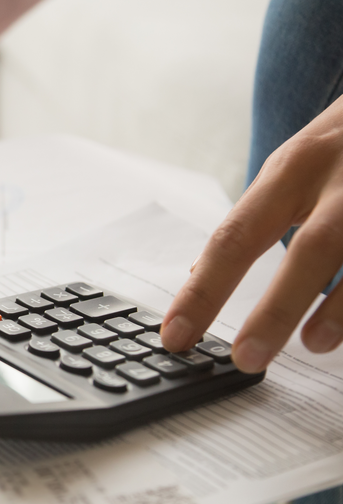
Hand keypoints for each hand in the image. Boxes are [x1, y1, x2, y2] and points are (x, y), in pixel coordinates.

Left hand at [161, 94, 342, 372]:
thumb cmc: (341, 144)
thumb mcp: (294, 165)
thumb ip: (257, 219)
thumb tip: (199, 277)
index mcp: (294, 168)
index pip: (236, 236)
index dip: (204, 291)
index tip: (176, 336)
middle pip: (312, 246)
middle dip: (277, 308)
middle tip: (246, 358)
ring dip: (342, 308)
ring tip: (312, 345)